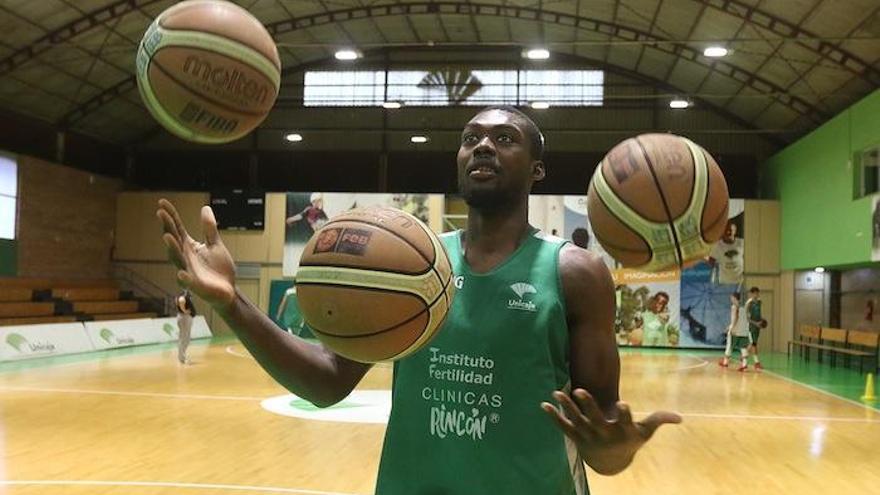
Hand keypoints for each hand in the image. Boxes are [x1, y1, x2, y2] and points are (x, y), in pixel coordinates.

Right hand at [157, 199, 235, 309]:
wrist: (228, 290)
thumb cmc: (219, 269)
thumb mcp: (215, 244)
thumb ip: (209, 228)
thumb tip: (205, 207)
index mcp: (189, 247)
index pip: (177, 228)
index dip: (170, 215)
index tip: (162, 201)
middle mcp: (185, 258)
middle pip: (174, 240)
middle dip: (167, 227)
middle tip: (161, 213)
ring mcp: (188, 271)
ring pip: (177, 259)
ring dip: (172, 248)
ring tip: (167, 236)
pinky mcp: (196, 286)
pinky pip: (188, 282)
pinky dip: (184, 278)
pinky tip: (181, 273)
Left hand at [541, 389, 680, 474]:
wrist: (609, 463)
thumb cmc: (629, 442)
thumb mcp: (645, 433)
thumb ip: (659, 420)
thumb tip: (681, 417)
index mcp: (622, 432)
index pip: (625, 421)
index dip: (624, 413)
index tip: (623, 403)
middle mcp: (604, 434)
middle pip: (595, 419)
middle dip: (588, 406)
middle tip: (579, 390)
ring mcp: (587, 436)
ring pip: (575, 420)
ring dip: (566, 407)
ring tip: (556, 392)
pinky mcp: (575, 436)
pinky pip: (563, 426)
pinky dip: (553, 416)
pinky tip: (544, 405)